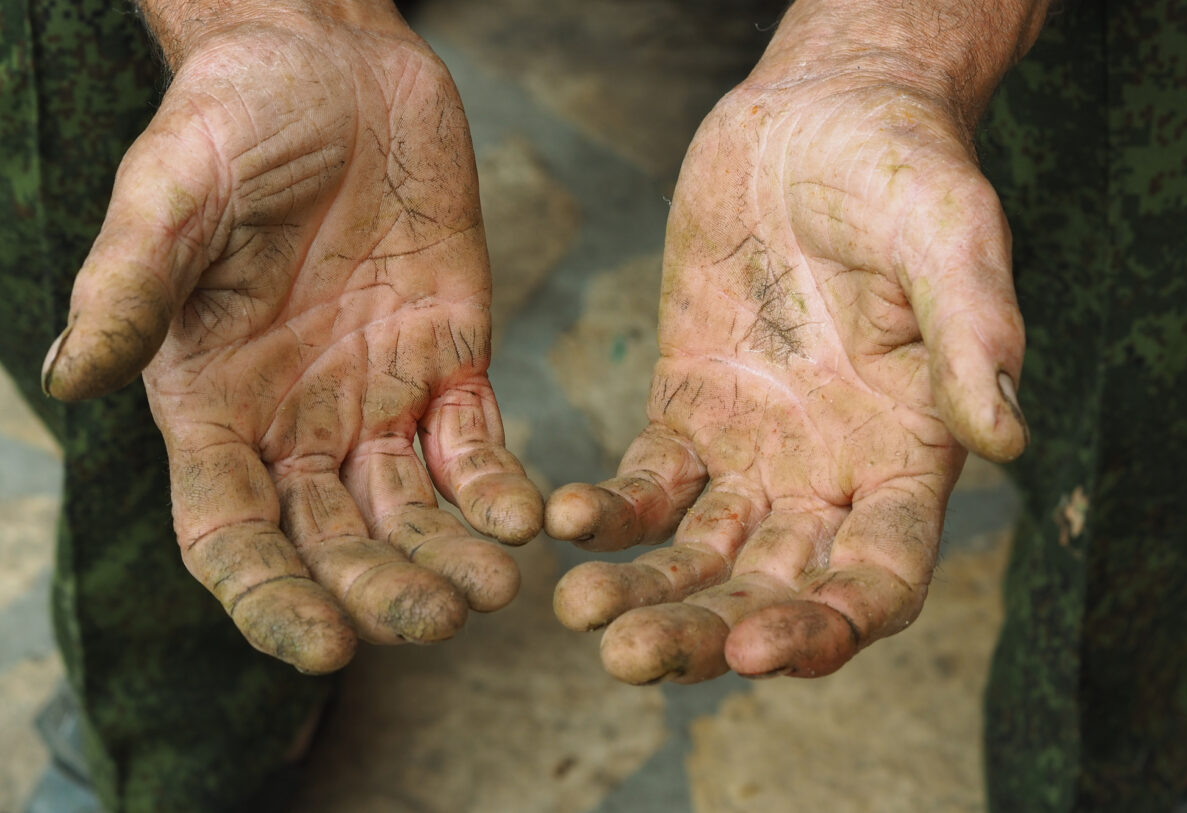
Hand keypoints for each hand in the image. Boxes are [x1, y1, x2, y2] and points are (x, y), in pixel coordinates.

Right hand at [41, 6, 541, 672]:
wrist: (333, 64)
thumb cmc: (234, 118)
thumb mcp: (171, 190)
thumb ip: (131, 284)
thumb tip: (74, 377)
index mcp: (214, 405)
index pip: (232, 534)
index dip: (272, 598)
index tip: (324, 646)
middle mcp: (296, 421)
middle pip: (334, 540)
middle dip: (381, 591)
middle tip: (437, 623)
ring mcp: (378, 398)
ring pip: (414, 511)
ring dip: (452, 559)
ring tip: (495, 590)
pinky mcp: (452, 362)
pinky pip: (478, 445)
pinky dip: (500, 488)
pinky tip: (528, 516)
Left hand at [546, 65, 1025, 682]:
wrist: (816, 116)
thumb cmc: (902, 169)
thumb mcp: (950, 235)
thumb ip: (975, 334)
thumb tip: (1008, 441)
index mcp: (908, 456)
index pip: (879, 579)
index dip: (826, 627)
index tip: (755, 647)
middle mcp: (831, 475)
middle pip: (772, 588)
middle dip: (706, 632)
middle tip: (630, 656)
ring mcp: (754, 450)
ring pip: (701, 553)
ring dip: (645, 591)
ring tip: (581, 613)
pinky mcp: (687, 408)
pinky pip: (646, 482)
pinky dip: (609, 510)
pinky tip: (565, 520)